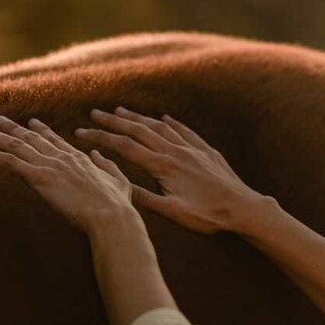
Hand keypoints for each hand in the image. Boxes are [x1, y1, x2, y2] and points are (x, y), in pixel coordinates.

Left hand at [0, 115, 134, 232]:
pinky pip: (6, 161)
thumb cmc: (117, 205)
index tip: (32, 123)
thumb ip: (106, 165)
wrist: (110, 215)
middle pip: (30, 138)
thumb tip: (98, 153)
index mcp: (78, 158)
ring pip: (14, 145)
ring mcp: (48, 164)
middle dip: (12, 128)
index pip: (55, 140)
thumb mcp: (118, 180)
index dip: (41, 131)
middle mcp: (61, 156)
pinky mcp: (38, 176)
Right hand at [73, 107, 265, 233]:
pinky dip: (171, 122)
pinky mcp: (206, 151)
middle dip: (114, 121)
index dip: (101, 138)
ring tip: (122, 109)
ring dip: (139, 117)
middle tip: (94, 112)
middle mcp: (175, 151)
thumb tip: (117, 186)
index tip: (82, 131)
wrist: (243, 208)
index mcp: (163, 166)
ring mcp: (192, 148)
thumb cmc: (208, 215)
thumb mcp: (173, 213)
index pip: (124, 147)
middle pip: (139, 130)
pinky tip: (166, 117)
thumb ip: (144, 198)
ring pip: (160, 126)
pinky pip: (185, 131)